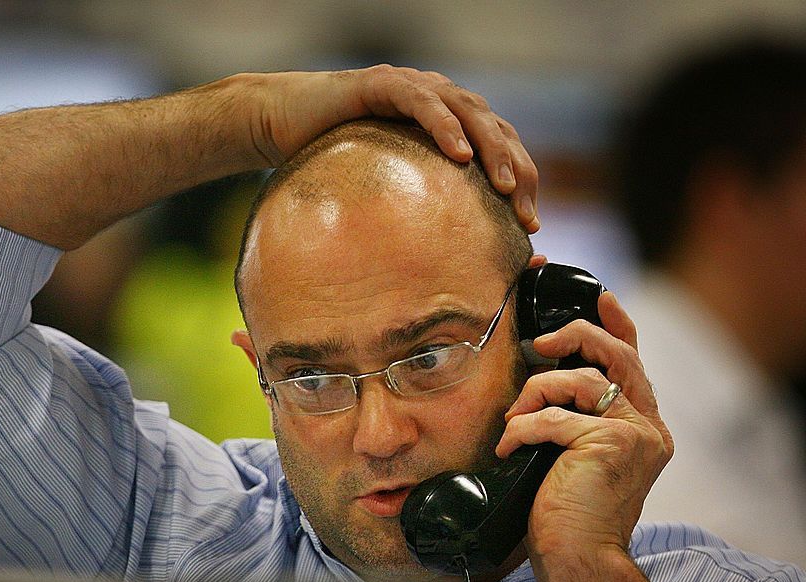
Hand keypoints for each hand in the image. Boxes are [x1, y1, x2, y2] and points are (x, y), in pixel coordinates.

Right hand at [243, 66, 539, 231]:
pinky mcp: (383, 84)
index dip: (522, 182)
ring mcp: (412, 88)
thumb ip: (411, 213)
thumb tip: (434, 270)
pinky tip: (460, 155)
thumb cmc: (327, 162)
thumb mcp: (382, 193)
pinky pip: (422, 102)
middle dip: (518, 171)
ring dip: (492, 148)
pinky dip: (444, 127)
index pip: (498, 147)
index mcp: (445, 124)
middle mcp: (436, 101)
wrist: (278, 126)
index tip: (530, 227)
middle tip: (526, 214)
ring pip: (468, 111)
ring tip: (506, 185)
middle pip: (495, 129)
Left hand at [495, 290, 680, 581]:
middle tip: (540, 343)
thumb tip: (542, 386)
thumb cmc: (568, 517)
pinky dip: (524, 427)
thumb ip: (576, 421)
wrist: (580, 561)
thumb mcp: (575, 459)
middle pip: (618, 355)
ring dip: (534, 395)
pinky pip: (554, 416)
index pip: (635, 362)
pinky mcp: (609, 443)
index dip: (617, 325)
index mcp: (645, 429)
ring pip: (580, 381)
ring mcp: (634, 434)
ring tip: (514, 424)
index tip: (600, 297)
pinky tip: (510, 448)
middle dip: (576, 337)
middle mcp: (648, 428)